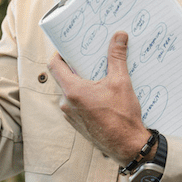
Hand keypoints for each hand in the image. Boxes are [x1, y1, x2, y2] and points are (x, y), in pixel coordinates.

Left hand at [47, 31, 152, 162]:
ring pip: (71, 91)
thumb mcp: (121, 82)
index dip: (60, 53)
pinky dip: (85, 96)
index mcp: (72, 90)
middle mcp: (66, 103)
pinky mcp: (76, 123)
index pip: (54, 65)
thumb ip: (117, 57)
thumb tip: (119, 35)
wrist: (127, 146)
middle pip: (64, 77)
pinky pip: (76, 104)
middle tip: (91, 58)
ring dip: (82, 82)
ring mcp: (70, 115)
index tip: (70, 48)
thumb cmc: (122, 116)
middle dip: (77, 66)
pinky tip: (101, 94)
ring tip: (99, 75)